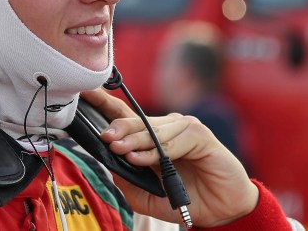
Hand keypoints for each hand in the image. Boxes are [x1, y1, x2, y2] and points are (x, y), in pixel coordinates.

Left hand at [81, 88, 257, 227]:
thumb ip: (128, 181)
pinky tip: (139, 158)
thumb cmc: (185, 199)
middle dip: (117, 127)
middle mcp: (168, 127)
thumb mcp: (147, 196)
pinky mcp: (201, 136)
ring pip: (153, 130)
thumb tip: (109, 162)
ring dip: (133, 140)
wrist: (221, 212)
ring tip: (117, 148)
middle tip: (103, 137)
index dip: (105, 104)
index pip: (126, 116)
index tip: (86, 95)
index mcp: (153, 137)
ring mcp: (185, 128)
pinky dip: (154, 151)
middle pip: (137, 120)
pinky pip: (172, 142)